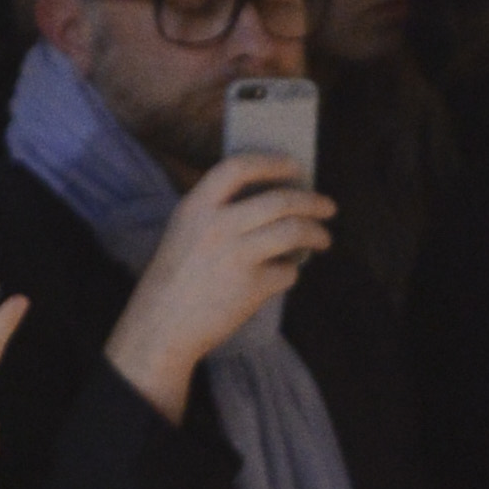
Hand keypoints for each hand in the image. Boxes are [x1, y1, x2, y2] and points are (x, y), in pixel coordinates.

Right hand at [105, 158, 335, 418]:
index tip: (294, 166)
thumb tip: (275, 200)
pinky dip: (291, 272)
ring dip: (317, 234)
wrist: (160, 325)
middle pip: (280, 200)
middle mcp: (217, 226)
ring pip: (294, 232)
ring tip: (323, 239)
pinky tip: (284, 275)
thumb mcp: (185, 231)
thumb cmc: (175, 278)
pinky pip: (288, 272)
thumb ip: (218, 212)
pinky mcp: (252, 286)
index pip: (239, 168)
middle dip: (312, 202)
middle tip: (328, 207)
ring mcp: (236, 256)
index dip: (271, 163)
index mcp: (196, 207)